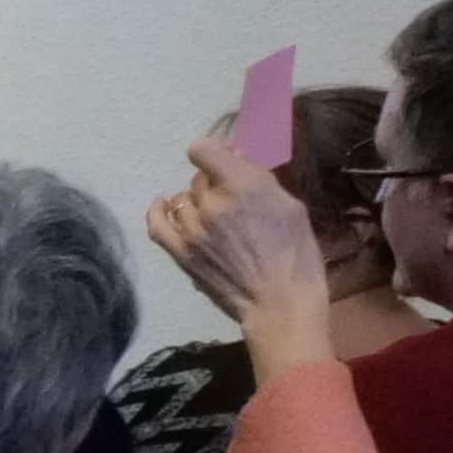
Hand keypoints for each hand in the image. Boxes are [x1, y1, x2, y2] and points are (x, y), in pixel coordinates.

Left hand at [148, 133, 341, 369]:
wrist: (279, 302)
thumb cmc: (296, 254)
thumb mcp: (291, 206)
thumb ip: (260, 180)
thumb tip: (237, 162)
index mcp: (242, 186)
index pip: (205, 150)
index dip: (216, 150)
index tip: (229, 158)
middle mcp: (212, 204)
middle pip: (198, 178)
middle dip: (214, 181)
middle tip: (231, 196)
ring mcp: (192, 229)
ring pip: (182, 199)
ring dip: (196, 201)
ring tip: (212, 213)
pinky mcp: (181, 252)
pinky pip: (156, 223)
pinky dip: (158, 211)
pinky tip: (164, 205)